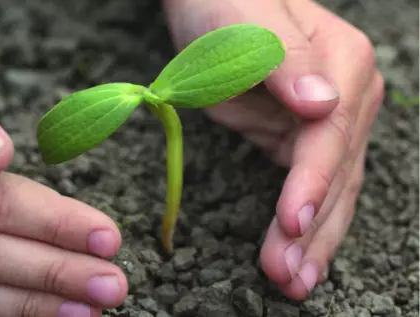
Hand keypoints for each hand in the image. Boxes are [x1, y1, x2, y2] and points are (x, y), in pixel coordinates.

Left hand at [163, 0, 383, 298]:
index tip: (292, 224)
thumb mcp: (248, 24)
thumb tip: (323, 104)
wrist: (212, 1)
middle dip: (312, 228)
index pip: (330, 136)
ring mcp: (327, 121)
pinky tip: (295, 254)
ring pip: (329, 190)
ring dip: (313, 240)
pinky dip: (302, 223)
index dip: (312, 183)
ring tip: (292, 282)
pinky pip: (308, 187)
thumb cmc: (225, 4)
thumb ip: (285, 62)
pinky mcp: (299, 138)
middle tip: (288, 277)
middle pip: (336, 173)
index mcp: (341, 64)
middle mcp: (346, 97)